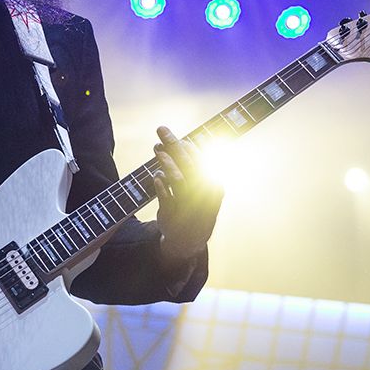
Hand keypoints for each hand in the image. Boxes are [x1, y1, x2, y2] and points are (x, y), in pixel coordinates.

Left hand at [152, 126, 224, 262]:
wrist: (190, 241)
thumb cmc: (195, 208)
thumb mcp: (201, 190)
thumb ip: (192, 168)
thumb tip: (182, 142)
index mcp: (213, 186)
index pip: (199, 159)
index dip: (185, 145)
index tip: (173, 135)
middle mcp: (202, 195)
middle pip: (188, 164)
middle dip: (174, 144)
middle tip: (161, 129)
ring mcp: (188, 206)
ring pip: (178, 180)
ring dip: (167, 162)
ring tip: (157, 149)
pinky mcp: (172, 216)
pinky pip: (166, 198)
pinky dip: (160, 186)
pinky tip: (156, 175)